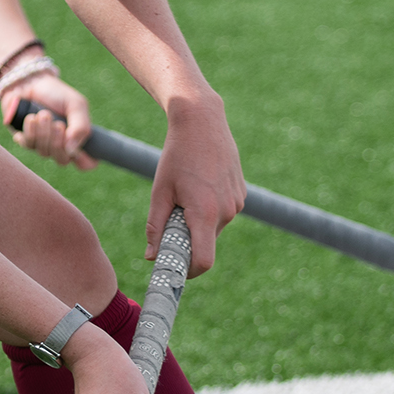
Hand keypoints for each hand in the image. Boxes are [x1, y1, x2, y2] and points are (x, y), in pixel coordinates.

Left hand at [0, 72, 95, 169]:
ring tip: (43, 114)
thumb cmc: (56, 93)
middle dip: (58, 141)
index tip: (79, 150)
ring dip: (43, 131)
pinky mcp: (25, 141)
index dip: (85, 161)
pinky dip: (30, 130)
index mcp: (77, 138)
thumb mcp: (75, 104)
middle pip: (63, 160)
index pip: (86, 163)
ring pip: (44, 152)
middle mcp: (60, 146)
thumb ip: (81, 127)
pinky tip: (30, 118)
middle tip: (57, 123)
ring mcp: (42, 145)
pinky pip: (28, 145)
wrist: (29, 82)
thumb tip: (72, 151)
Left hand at [148, 95, 243, 275]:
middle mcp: (227, 211)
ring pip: (214, 228)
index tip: (174, 269)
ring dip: (198, 223)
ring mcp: (238, 203)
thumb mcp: (160, 192)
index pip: (203, 261)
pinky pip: (223, 213)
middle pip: (206, 244)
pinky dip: (209, 210)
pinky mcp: (241, 194)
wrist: (202, 122)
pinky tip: (200, 184)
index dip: (189, 272)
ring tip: (186, 193)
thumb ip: (155, 227)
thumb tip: (151, 257)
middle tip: (171, 217)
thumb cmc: (176, 157)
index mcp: (205, 213)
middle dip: (188, 240)